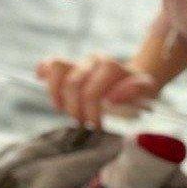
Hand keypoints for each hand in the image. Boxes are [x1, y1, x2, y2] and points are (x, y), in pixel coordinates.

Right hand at [35, 54, 159, 128]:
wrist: (134, 80)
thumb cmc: (137, 91)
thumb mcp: (145, 91)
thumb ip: (135, 90)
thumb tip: (112, 97)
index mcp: (110, 67)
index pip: (90, 91)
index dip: (90, 112)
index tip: (96, 126)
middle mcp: (93, 61)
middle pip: (72, 84)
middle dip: (75, 109)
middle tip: (83, 123)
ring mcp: (79, 62)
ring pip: (57, 67)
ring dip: (55, 93)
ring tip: (62, 109)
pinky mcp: (68, 66)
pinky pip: (49, 63)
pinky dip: (43, 71)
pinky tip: (41, 81)